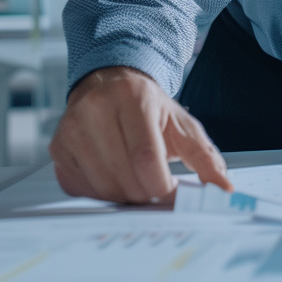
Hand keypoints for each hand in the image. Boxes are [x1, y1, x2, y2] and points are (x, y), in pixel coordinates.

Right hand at [49, 66, 232, 203]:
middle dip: (147, 194)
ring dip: (126, 196)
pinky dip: (103, 193)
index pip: (146, 156)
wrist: (110, 84)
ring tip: (137, 180)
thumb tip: (224, 188)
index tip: (173, 194)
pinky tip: (114, 175)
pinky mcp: (58, 148)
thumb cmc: (147, 107)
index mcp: (132, 98)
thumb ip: (205, 158)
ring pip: (102, 188)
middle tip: (157, 187)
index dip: (163, 186)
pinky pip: (82, 190)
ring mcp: (71, 129)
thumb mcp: (182, 125)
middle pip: (123, 178)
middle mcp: (95, 110)